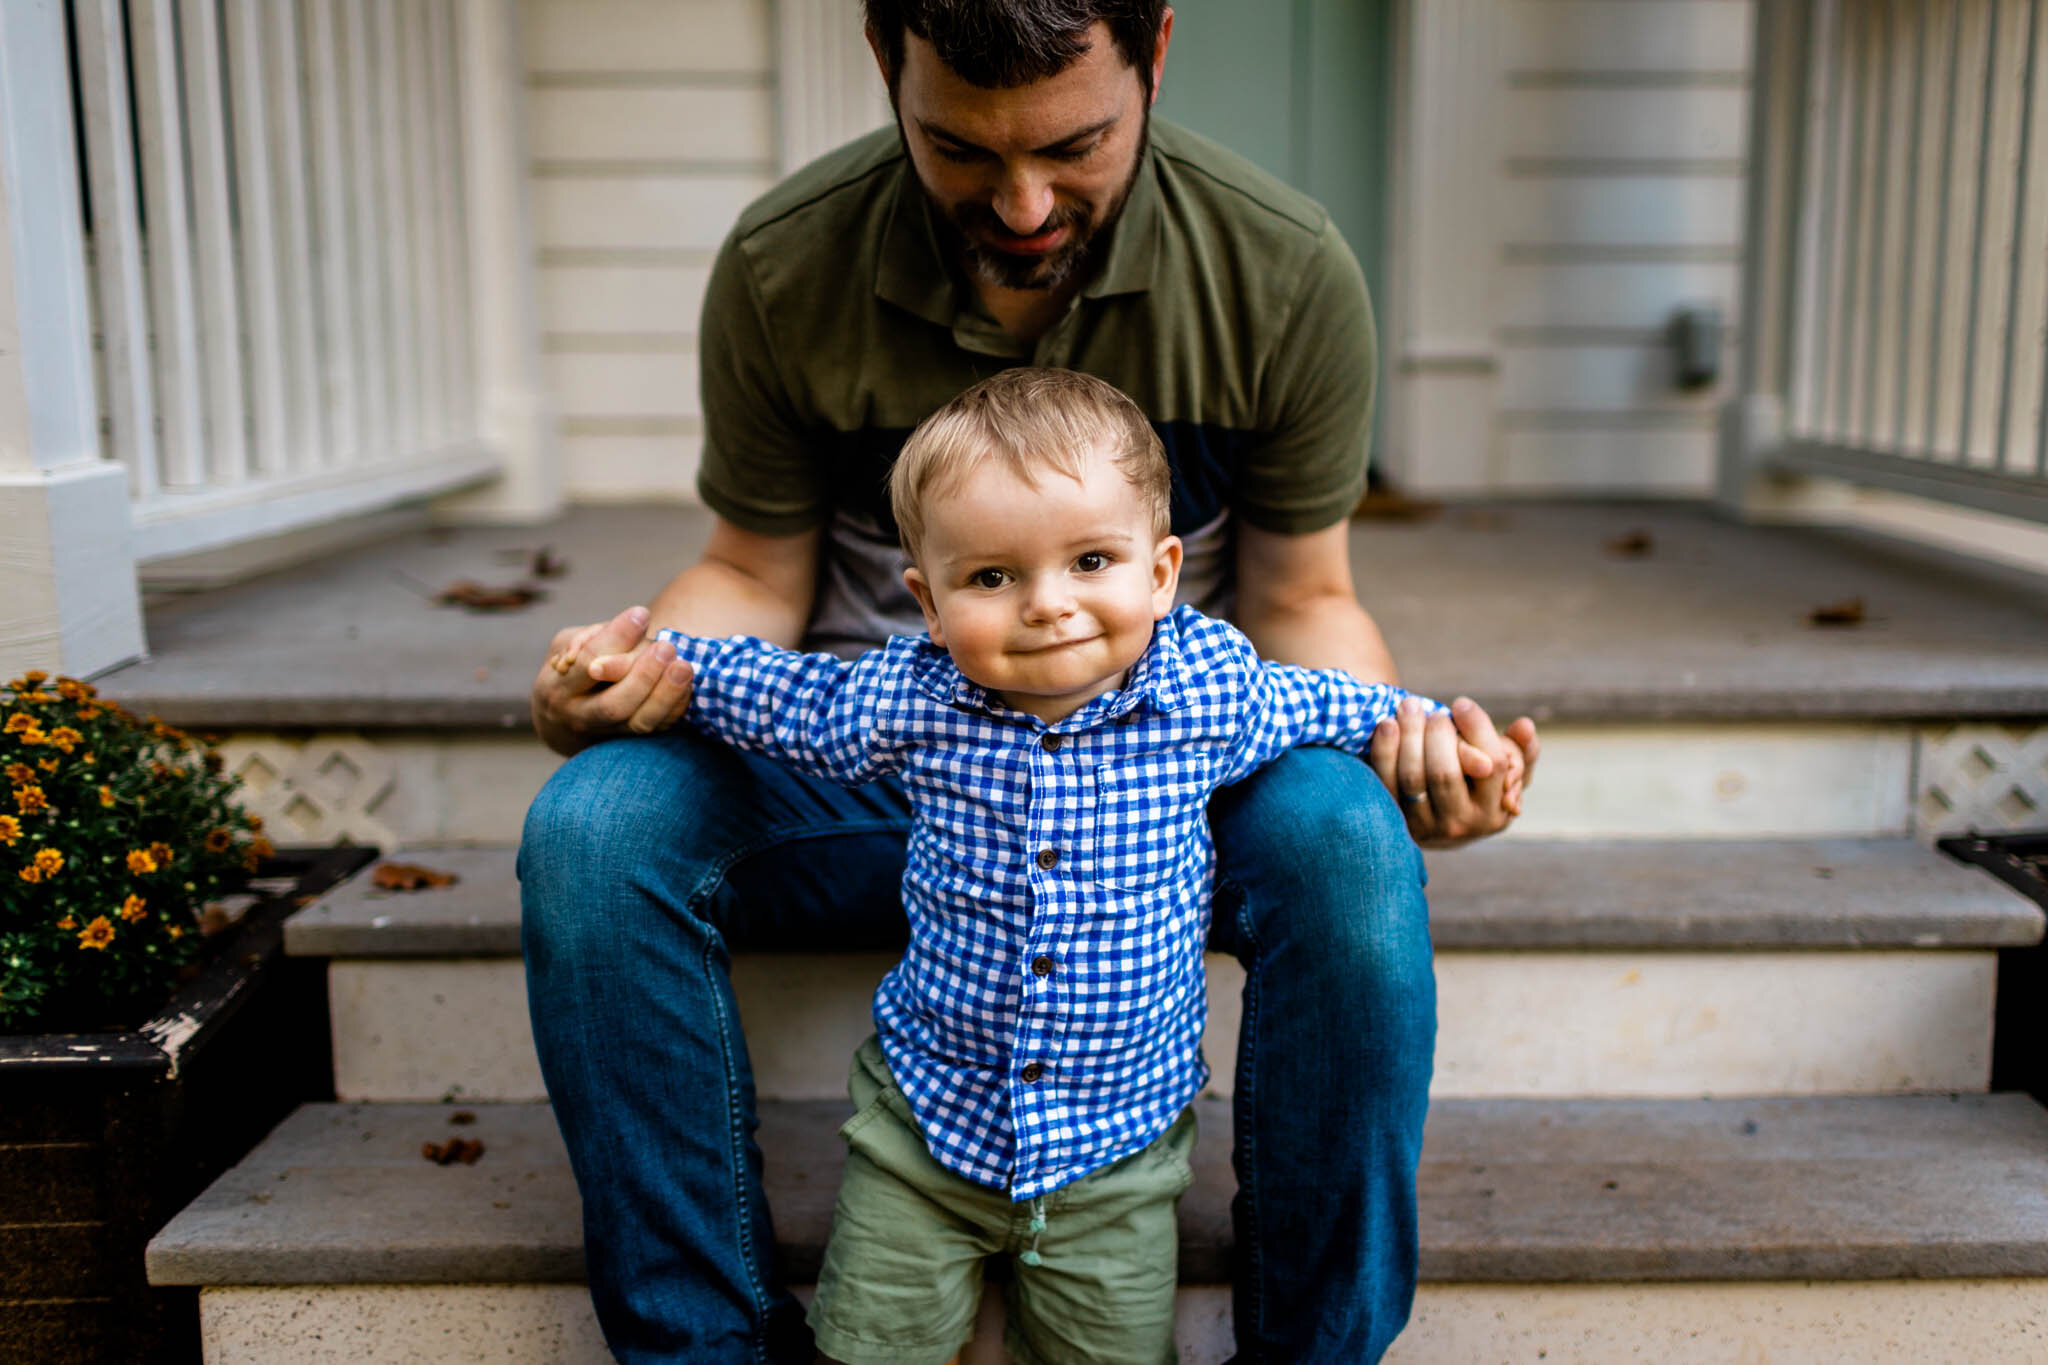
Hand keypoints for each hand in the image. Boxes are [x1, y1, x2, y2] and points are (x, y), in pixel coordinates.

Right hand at [530, 605, 697, 755]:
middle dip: (643, 677)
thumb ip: (597, 637)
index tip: (642, 614)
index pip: (588, 662)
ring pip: (639, 722)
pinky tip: (685, 683)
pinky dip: (674, 706)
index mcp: (557, 687)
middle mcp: (579, 716)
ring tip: (683, 667)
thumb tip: (634, 623)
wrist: (564, 714)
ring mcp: (606, 733)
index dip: (617, 638)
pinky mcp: (630, 738)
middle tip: (666, 648)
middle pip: (614, 705)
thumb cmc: (571, 666)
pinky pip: (658, 728)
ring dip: (666, 695)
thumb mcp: (569, 643)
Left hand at [1368, 697, 1538, 847]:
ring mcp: (1424, 825)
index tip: (1461, 703)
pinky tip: (1388, 724)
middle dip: (1437, 733)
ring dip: (1408, 735)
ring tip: (1410, 707)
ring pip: (1413, 776)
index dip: (1477, 729)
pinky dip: (1384, 750)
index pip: (1493, 765)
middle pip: (1445, 773)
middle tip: (1434, 712)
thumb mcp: (1508, 772)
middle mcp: (1460, 823)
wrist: (1438, 819)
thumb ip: (1521, 749)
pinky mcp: (1393, 818)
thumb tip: (1524, 725)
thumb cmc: (1479, 786)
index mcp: (1494, 810)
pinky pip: (1385, 781)